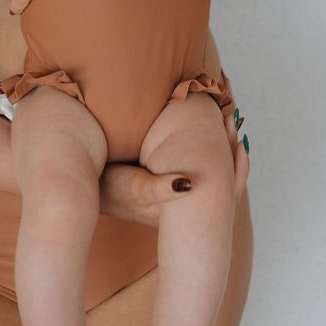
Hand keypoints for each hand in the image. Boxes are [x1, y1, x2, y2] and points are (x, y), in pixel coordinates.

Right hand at [98, 105, 248, 225]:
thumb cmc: (112, 190)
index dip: (235, 165)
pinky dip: (206, 141)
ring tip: (224, 117)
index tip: (237, 135)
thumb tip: (190, 183)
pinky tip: (202, 123)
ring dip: (219, 140)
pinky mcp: (167, 174)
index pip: (224, 190)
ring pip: (211, 164)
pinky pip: (197, 157)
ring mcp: (178, 186)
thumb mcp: (138, 190)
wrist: (88, 188)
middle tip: (233, 117)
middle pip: (222, 174)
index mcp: (186, 208)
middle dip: (229, 144)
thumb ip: (161, 189)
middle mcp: (186, 199)